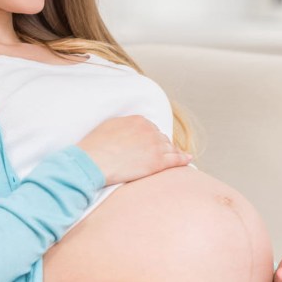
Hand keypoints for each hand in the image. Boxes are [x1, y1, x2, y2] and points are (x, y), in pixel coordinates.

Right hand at [77, 115, 191, 184]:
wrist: (93, 161)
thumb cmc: (95, 146)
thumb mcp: (109, 126)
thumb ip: (124, 125)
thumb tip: (129, 130)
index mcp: (138, 120)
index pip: (151, 128)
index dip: (150, 138)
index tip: (148, 144)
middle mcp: (149, 130)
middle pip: (161, 138)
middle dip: (159, 145)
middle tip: (155, 154)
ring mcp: (155, 146)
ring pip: (169, 148)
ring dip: (171, 153)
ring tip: (174, 158)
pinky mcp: (158, 162)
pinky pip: (176, 159)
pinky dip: (183, 159)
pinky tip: (187, 159)